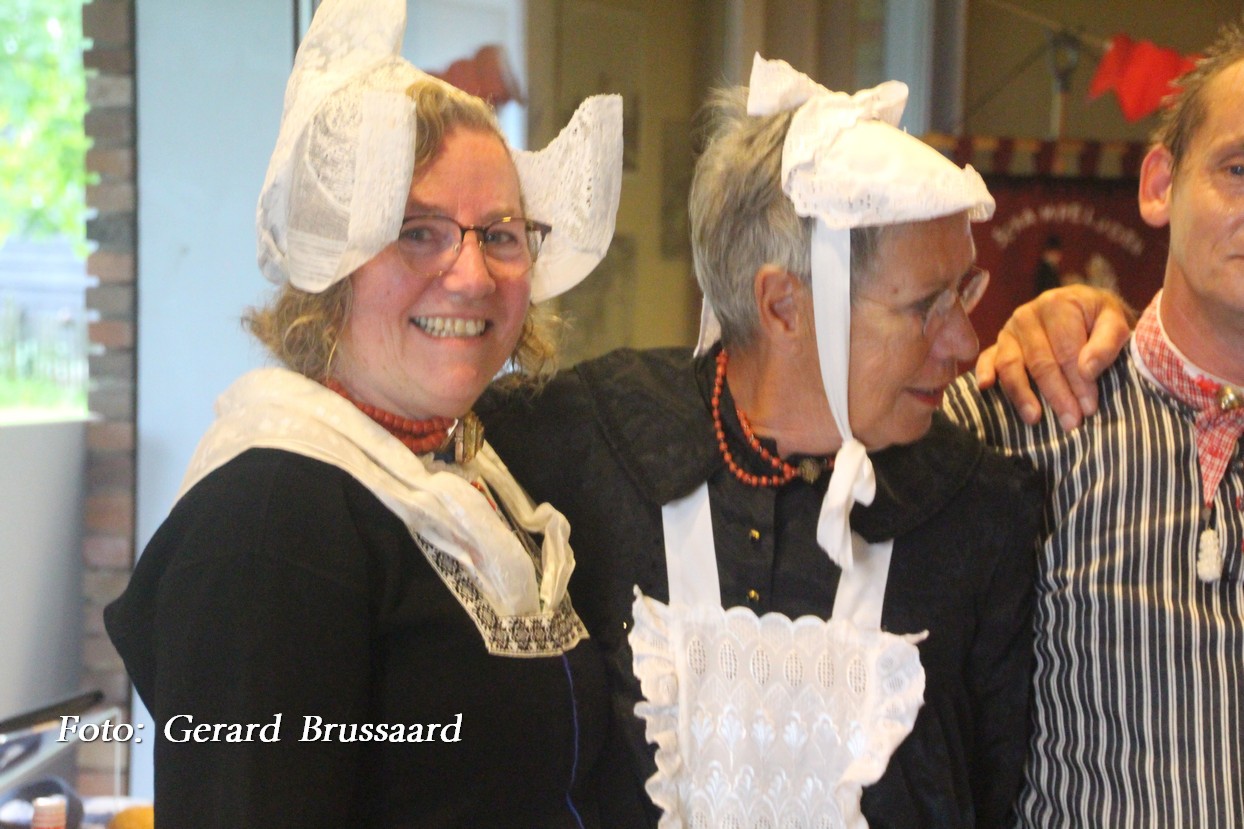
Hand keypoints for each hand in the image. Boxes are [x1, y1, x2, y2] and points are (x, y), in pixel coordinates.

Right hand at [975, 285, 1134, 428]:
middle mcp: (1027, 315)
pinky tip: (986, 387)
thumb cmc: (1099, 321)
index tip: (1089, 408)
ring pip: (1011, 364)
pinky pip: (986, 359)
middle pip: (1039, 361)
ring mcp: (1009, 330)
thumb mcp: (1116, 323)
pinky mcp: (997, 344)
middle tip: (1070, 421)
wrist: (1084, 311)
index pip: (1066, 350)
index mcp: (1057, 305)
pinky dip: (984, 372)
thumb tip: (1086, 369)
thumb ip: (1107, 344)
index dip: (1078, 382)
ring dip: (1022, 394)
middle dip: (1056, 394)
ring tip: (1035, 418)